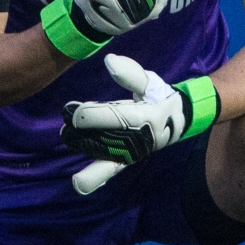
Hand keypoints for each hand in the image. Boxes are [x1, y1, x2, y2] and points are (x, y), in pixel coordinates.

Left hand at [62, 55, 191, 194]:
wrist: (179, 121)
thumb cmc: (160, 97)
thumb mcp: (151, 82)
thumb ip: (131, 73)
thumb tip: (109, 61)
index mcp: (147, 118)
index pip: (116, 119)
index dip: (93, 115)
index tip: (73, 110)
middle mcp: (140, 139)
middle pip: (108, 137)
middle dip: (84, 132)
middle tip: (65, 126)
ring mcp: (133, 152)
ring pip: (107, 155)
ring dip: (85, 148)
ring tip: (67, 138)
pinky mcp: (127, 160)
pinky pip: (111, 170)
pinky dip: (96, 177)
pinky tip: (79, 183)